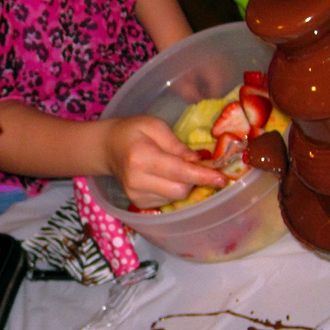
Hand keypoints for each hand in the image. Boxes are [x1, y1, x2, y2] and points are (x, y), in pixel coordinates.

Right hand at [104, 115, 227, 208]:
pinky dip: (173, 189)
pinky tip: (166, 177)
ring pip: (175, 197)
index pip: (179, 171)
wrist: (107, 148)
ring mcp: (136, 196)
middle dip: (195, 179)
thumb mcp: (155, 126)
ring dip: (184, 184)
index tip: (222, 178)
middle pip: (181, 189)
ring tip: (178, 169)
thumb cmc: (132, 132)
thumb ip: (177, 145)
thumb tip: (198, 161)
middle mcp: (138, 181)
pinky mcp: (139, 204)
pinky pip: (167, 200)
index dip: (203, 176)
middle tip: (198, 165)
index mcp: (142, 157)